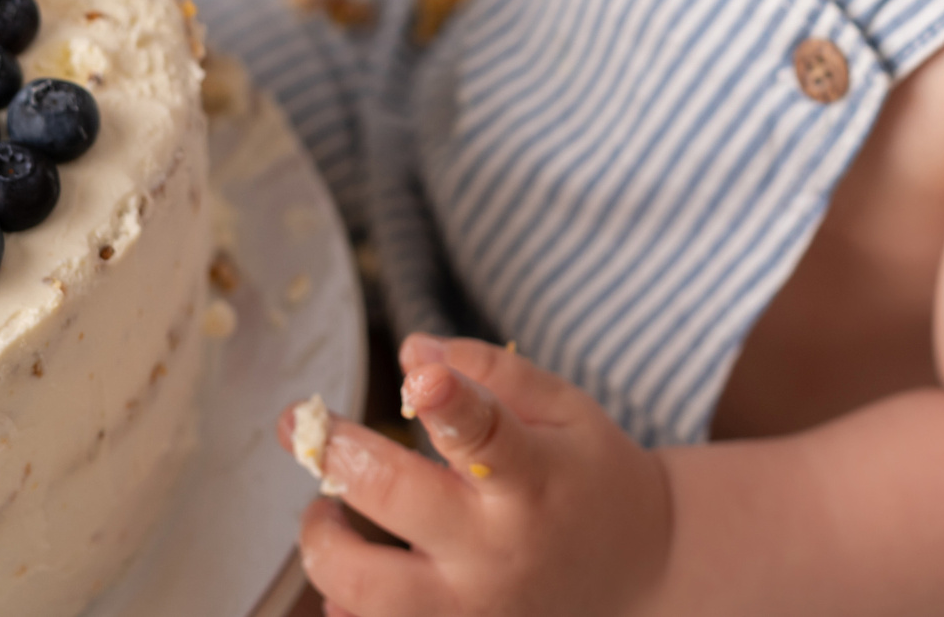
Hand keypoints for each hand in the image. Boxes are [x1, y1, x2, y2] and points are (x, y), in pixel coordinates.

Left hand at [289, 335, 674, 616]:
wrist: (641, 572)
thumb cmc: (591, 476)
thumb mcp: (567, 409)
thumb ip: (494, 374)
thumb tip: (412, 353)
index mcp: (534, 479)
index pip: (487, 436)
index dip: (450, 400)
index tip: (418, 373)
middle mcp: (498, 550)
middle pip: (397, 501)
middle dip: (336, 454)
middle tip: (301, 427)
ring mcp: (475, 610)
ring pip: (366, 590)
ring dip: (324, 544)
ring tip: (323, 514)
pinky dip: (345, 607)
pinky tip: (350, 576)